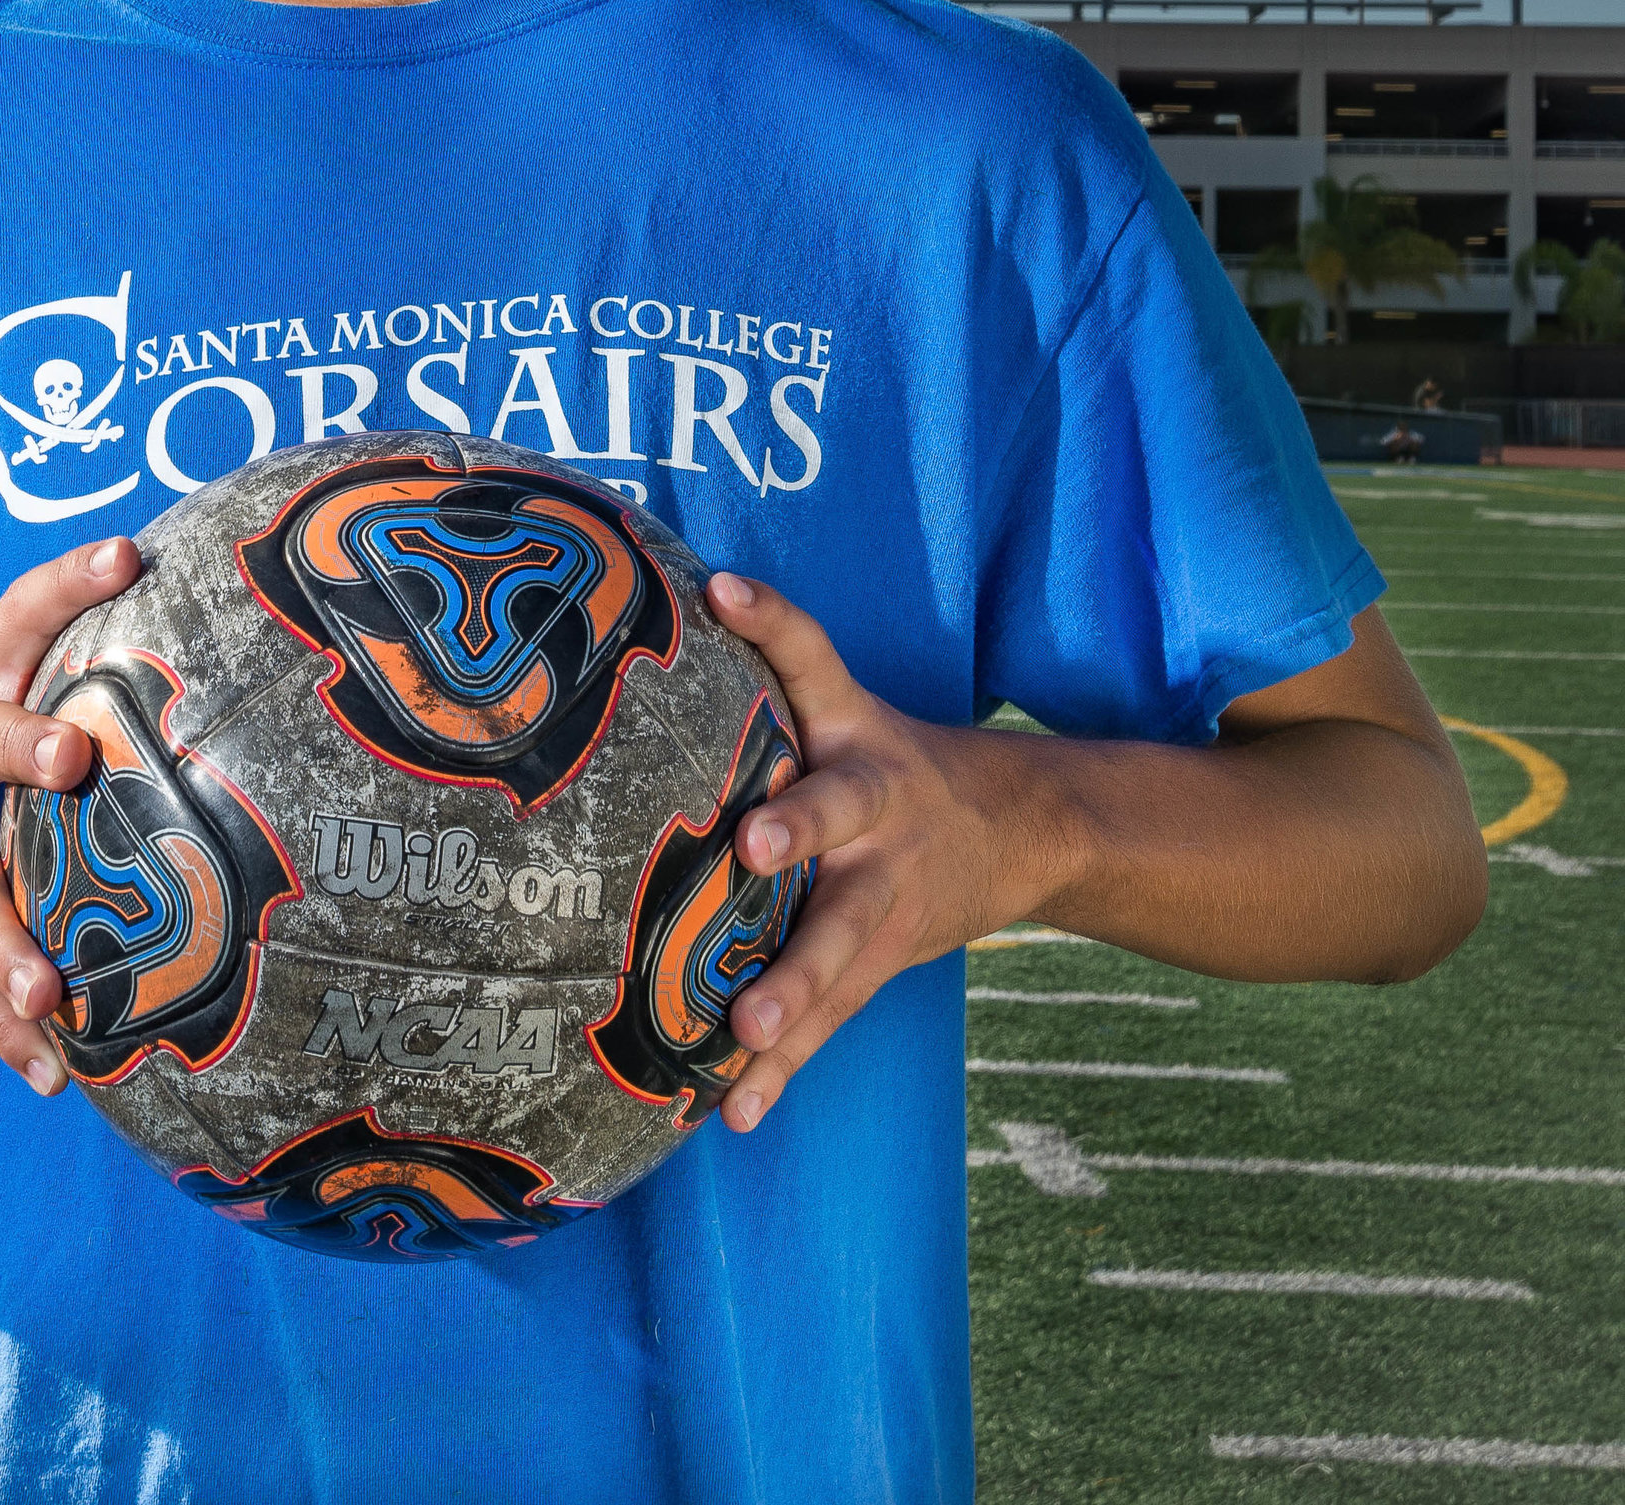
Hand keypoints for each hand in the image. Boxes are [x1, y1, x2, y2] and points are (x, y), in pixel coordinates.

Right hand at [0, 536, 138, 1098]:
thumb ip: (59, 634)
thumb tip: (162, 575)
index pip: (25, 609)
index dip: (71, 578)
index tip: (123, 555)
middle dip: (26, 748)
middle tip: (72, 758)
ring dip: (7, 943)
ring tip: (52, 994)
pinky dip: (1, 1023)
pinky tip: (50, 1069)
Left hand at [704, 571, 1063, 1133]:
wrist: (1023, 826)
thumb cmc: (886, 760)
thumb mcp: (842, 706)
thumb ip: (768, 668)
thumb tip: (673, 598)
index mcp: (853, 731)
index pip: (812, 654)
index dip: (771, 618)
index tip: (724, 589)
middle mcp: (872, 802)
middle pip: (835, 809)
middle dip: (796, 827)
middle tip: (754, 847)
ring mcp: (885, 887)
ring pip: (839, 936)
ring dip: (792, 984)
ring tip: (743, 1025)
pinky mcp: (883, 957)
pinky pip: (831, 1015)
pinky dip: (782, 1066)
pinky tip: (736, 1108)